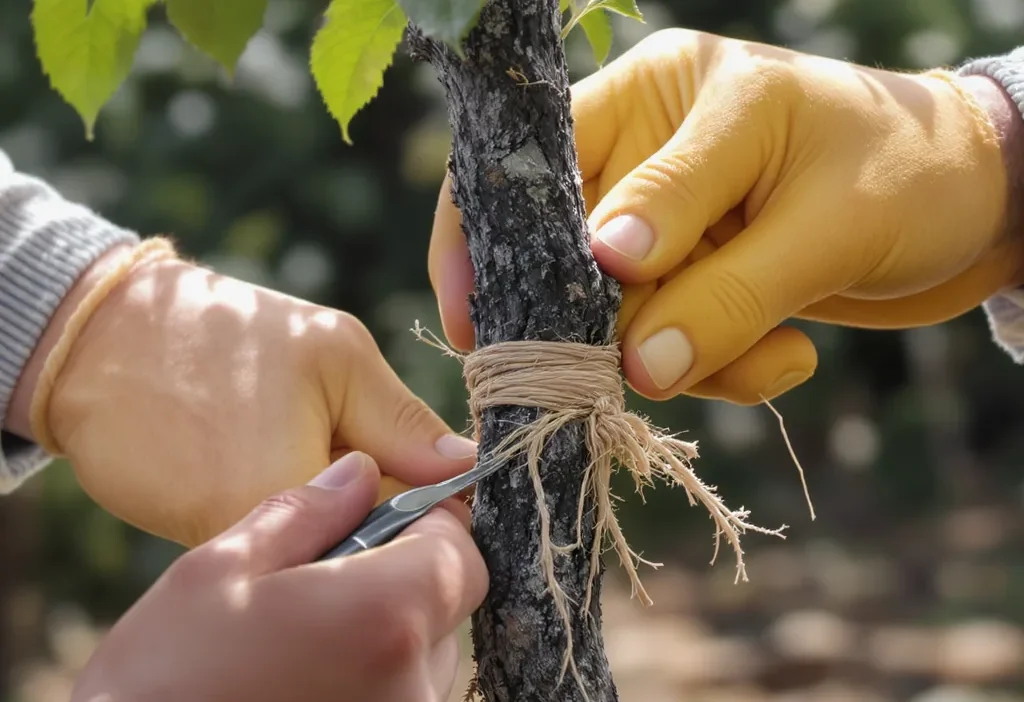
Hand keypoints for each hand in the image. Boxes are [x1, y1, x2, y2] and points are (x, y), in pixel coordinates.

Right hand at [8, 251, 477, 545]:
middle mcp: (266, 551)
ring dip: (336, 502)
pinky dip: (293, 502)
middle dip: (384, 504)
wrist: (101, 344)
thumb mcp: (333, 357)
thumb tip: (468, 467)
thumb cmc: (220, 335)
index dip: (434, 505)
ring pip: (325, 542)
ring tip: (291, 432)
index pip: (408, 533)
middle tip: (352, 435)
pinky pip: (282, 537)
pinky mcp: (206, 546)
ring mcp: (233, 555)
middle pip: (367, 547)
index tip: (436, 470)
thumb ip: (402, 422)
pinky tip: (264, 449)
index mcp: (307, 502)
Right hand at [71, 452, 487, 701]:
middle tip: (330, 580)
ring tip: (309, 639)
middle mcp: (413, 686)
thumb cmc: (163, 679)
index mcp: (383, 618)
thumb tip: (359, 473)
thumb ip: (305, 513)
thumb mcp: (219, 572)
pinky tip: (312, 676)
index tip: (388, 521)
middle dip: (403, 580)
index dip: (429, 528)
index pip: (461, 554)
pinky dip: (376, 677)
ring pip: (429, 659)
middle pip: (447, 607)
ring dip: (388, 635)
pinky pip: (405, 696)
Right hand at [429, 29, 1023, 404]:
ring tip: (779, 351)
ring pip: (620, 314)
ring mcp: (665, 220)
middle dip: (625, 328)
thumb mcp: (825, 223)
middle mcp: (646, 150)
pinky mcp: (690, 276)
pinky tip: (788, 355)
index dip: (492, 244)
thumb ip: (724, 292)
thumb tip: (631, 364)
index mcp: (658, 96)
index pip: (542, 169)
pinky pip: (665, 341)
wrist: (972, 203)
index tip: (486, 327)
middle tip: (681, 366)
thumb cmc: (912, 175)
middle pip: (571, 257)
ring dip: (692, 357)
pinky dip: (719, 368)